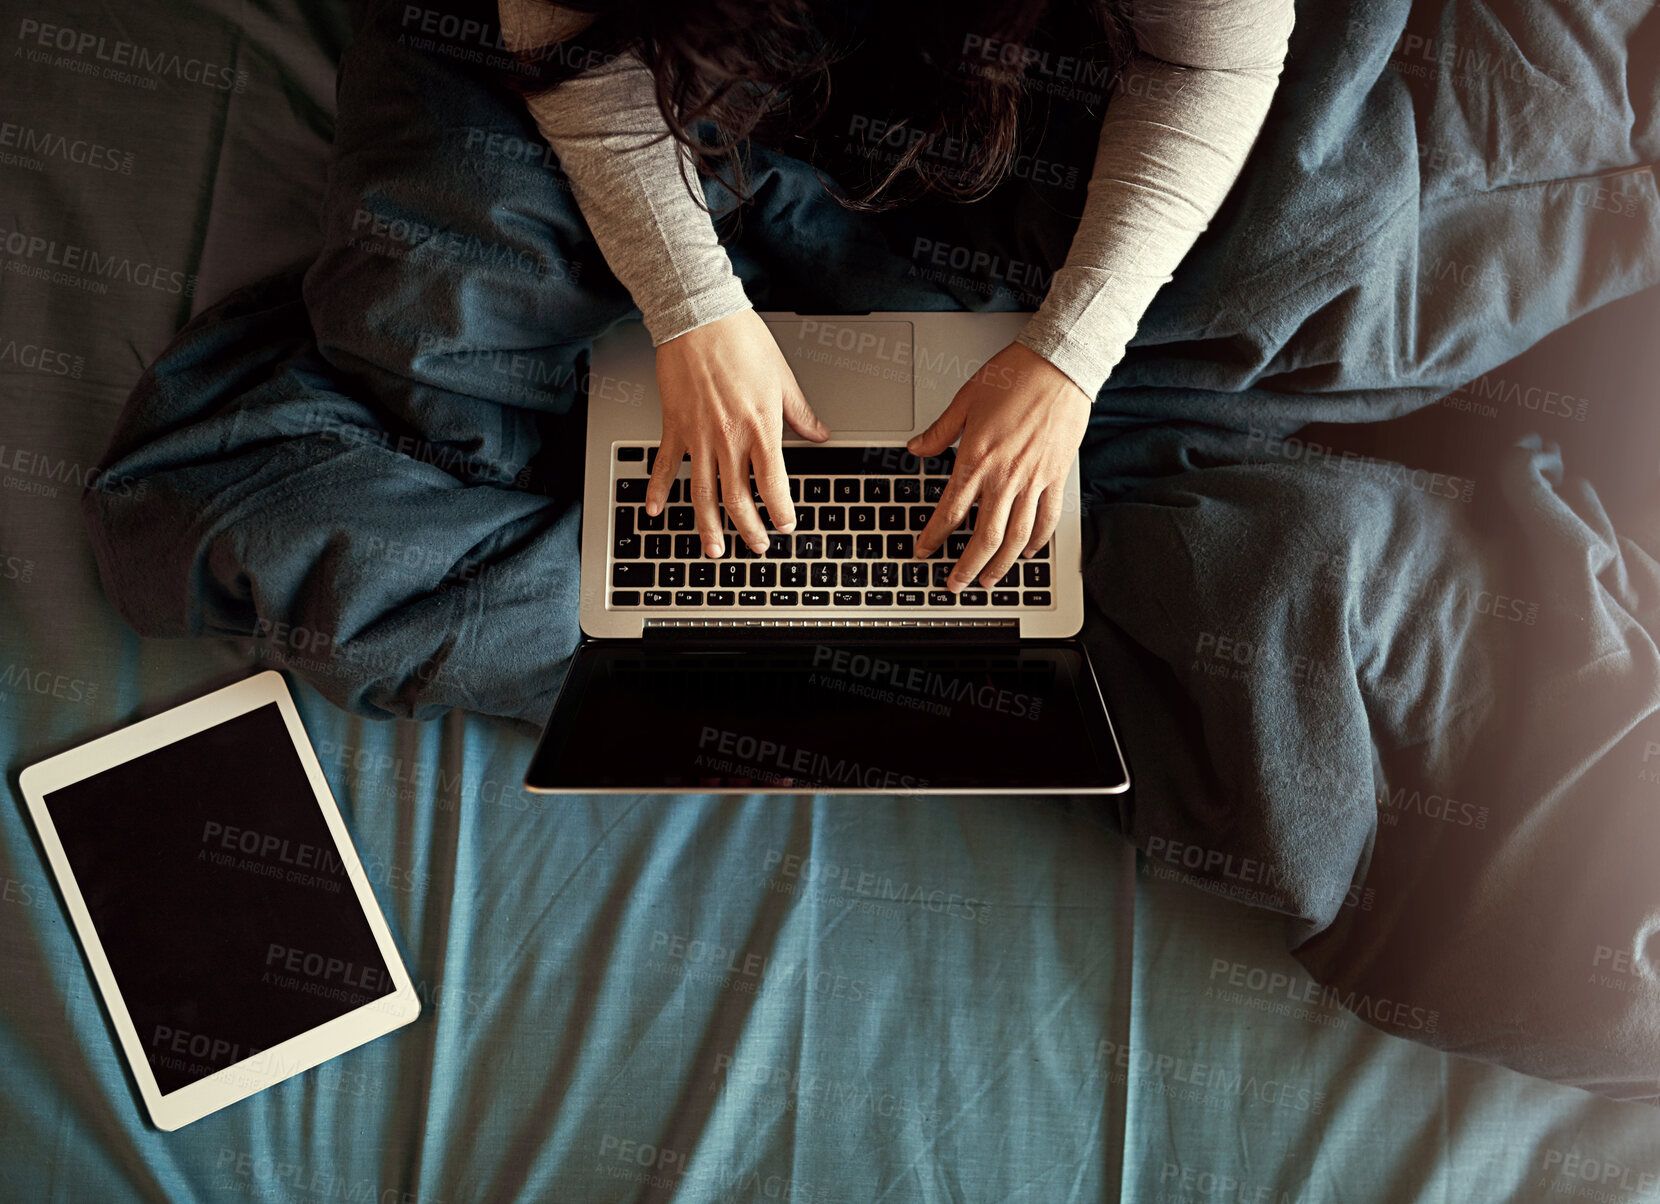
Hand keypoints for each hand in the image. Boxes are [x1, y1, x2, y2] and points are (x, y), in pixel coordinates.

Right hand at [646, 309, 829, 556]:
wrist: (700, 317)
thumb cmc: (742, 341)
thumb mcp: (782, 378)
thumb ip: (800, 413)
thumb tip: (820, 434)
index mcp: (761, 428)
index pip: (773, 485)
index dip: (780, 512)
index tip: (785, 526)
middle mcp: (728, 439)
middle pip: (737, 498)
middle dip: (748, 529)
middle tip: (756, 547)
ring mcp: (698, 436)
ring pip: (702, 493)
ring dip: (708, 526)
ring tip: (714, 550)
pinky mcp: (674, 426)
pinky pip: (665, 466)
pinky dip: (658, 490)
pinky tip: (656, 512)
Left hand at [908, 342, 1090, 589]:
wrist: (1058, 365)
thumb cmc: (1014, 376)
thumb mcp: (964, 401)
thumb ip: (939, 433)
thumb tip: (916, 448)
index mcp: (976, 459)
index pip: (950, 512)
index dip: (934, 537)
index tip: (924, 552)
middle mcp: (1004, 476)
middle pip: (984, 537)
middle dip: (967, 567)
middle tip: (954, 585)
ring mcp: (1033, 479)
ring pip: (1017, 537)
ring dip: (1000, 565)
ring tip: (988, 581)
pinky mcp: (1056, 476)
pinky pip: (1047, 518)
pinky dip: (1037, 541)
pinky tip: (1027, 553)